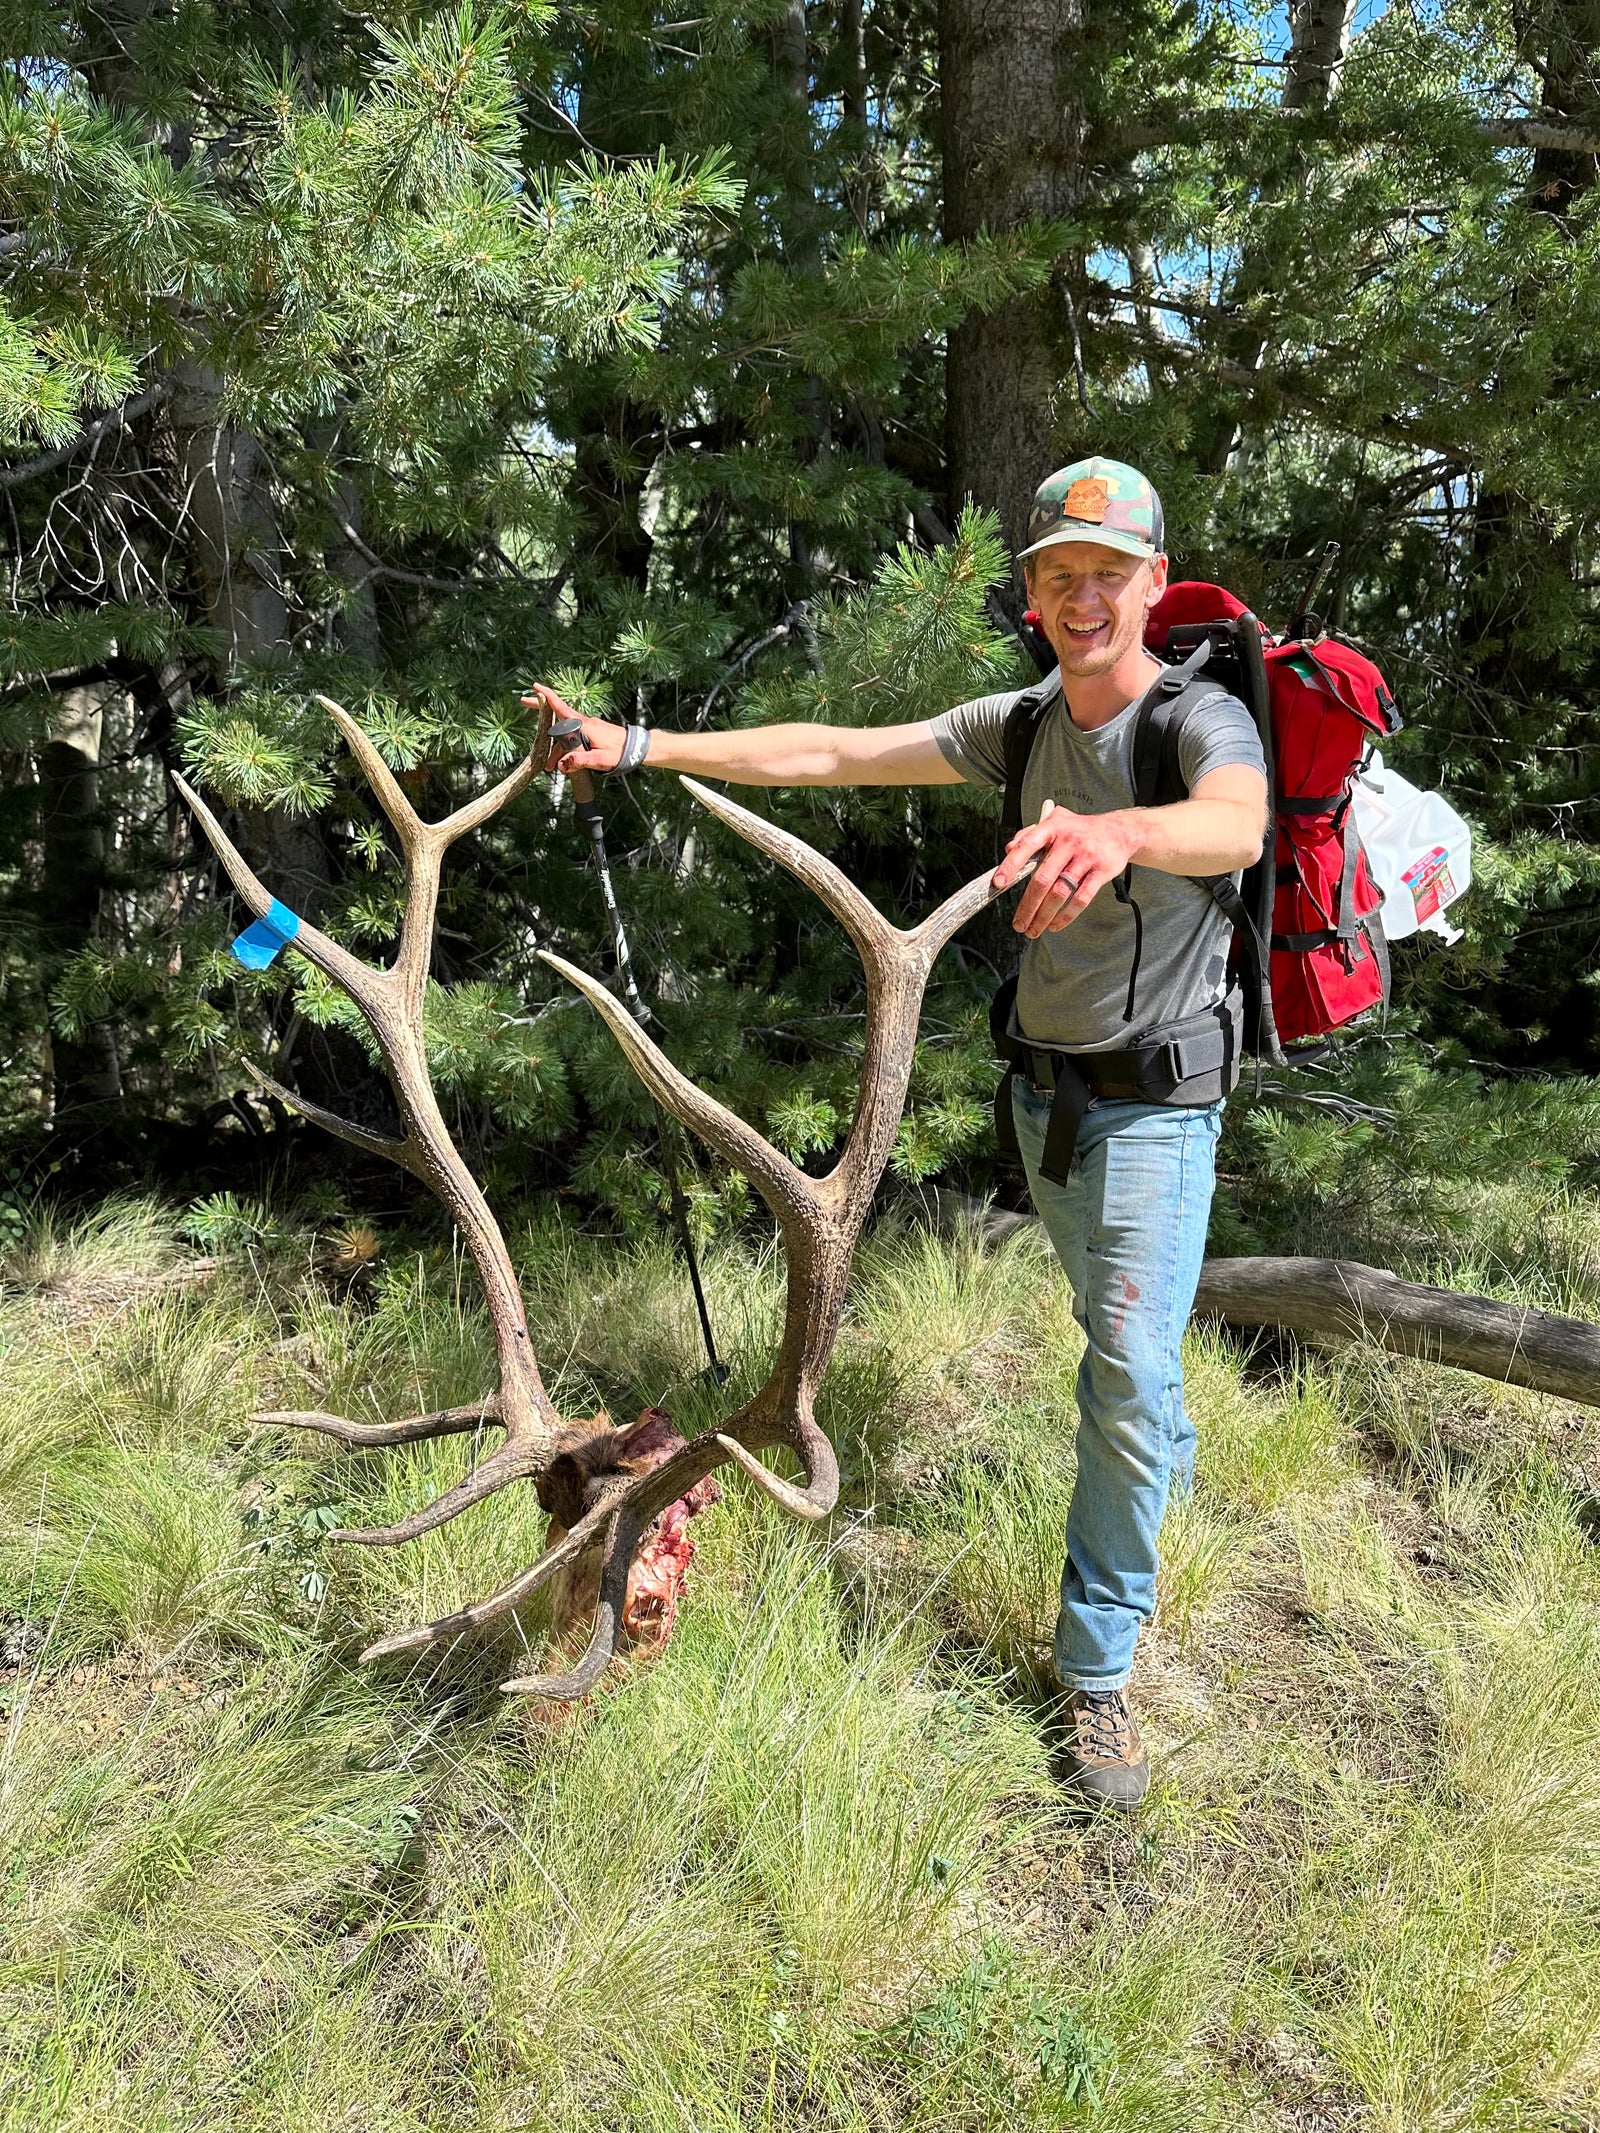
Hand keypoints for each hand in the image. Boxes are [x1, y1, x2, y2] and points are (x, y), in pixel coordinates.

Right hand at [521, 685, 625, 774]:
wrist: (639, 748)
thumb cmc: (621, 753)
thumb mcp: (600, 760)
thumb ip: (580, 762)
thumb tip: (561, 765)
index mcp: (584, 726)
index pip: (561, 709)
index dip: (547, 698)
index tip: (534, 687)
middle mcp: (584, 723)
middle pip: (557, 716)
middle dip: (540, 711)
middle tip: (523, 701)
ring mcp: (588, 727)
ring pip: (565, 731)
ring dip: (554, 744)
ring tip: (549, 765)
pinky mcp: (592, 733)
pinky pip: (572, 735)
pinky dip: (564, 744)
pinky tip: (563, 757)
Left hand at [993, 800, 1141, 938]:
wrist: (1120, 831)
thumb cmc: (1081, 830)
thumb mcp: (1055, 822)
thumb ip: (1029, 833)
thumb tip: (1009, 849)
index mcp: (1052, 828)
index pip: (1027, 846)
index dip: (1011, 865)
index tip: (999, 883)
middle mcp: (1068, 842)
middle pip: (1042, 879)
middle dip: (1028, 905)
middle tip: (1018, 923)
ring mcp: (1086, 857)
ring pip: (1060, 893)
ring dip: (1044, 916)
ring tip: (1034, 929)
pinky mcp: (1101, 872)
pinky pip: (1081, 899)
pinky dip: (1066, 915)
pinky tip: (1055, 924)